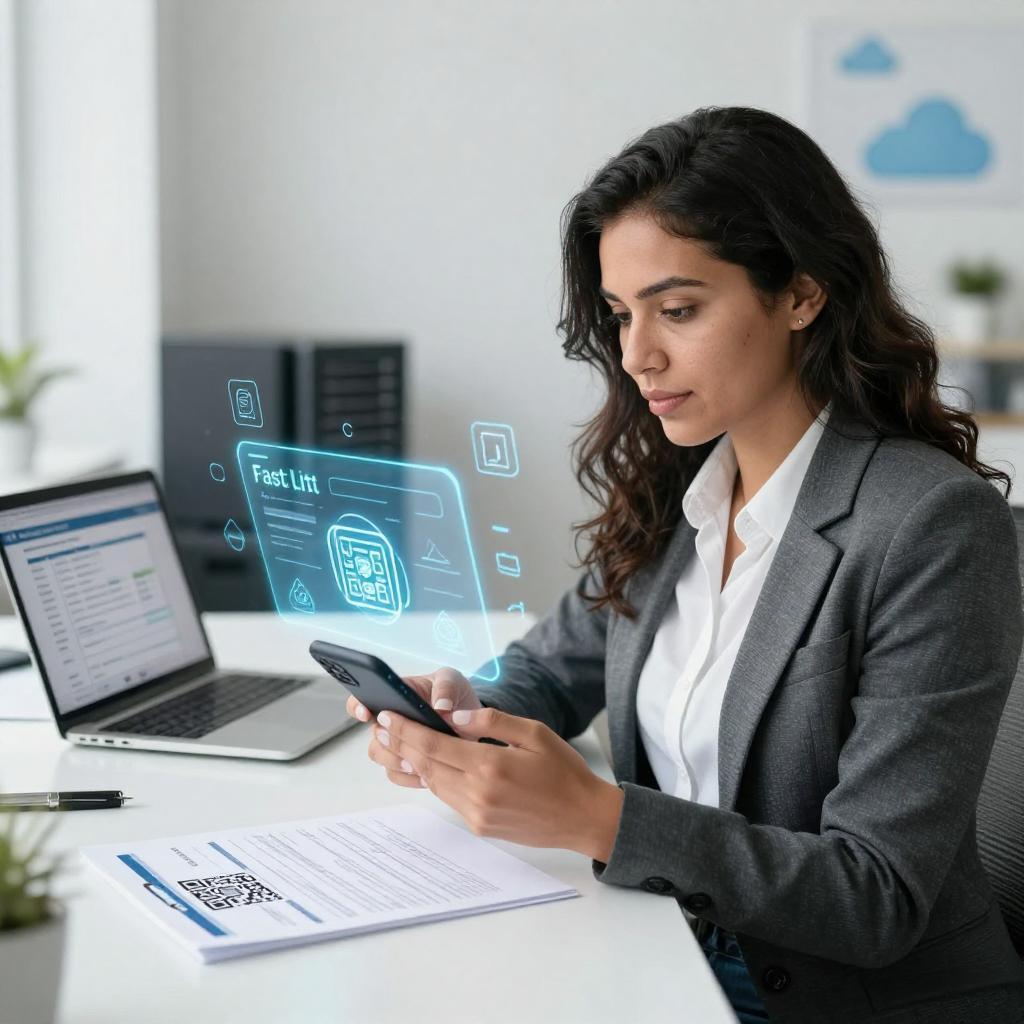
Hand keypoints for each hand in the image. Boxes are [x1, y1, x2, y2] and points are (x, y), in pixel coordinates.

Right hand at [346, 666, 482, 785]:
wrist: (469, 715)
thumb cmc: (452, 691)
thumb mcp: (451, 680)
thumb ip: (445, 688)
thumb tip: (441, 707)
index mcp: (393, 696)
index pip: (361, 700)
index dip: (357, 707)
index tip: (366, 713)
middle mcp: (390, 721)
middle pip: (374, 736)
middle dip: (386, 742)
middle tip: (403, 744)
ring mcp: (398, 743)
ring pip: (382, 756)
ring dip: (395, 761)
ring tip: (417, 763)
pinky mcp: (409, 761)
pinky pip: (397, 774)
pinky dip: (408, 777)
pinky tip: (425, 776)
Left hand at [369, 705, 624, 861]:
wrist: (583, 817)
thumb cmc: (564, 772)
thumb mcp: (534, 733)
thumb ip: (492, 722)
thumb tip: (453, 719)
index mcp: (489, 766)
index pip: (432, 745)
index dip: (405, 730)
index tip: (386, 717)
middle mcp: (477, 794)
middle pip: (426, 765)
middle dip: (401, 744)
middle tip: (382, 727)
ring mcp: (477, 814)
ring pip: (434, 783)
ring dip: (414, 763)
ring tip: (398, 743)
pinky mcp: (480, 827)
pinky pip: (449, 798)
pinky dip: (435, 779)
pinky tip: (430, 766)